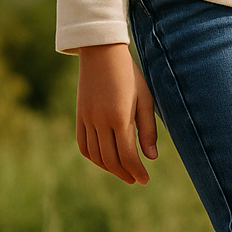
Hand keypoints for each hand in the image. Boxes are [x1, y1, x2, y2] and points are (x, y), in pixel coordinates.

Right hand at [76, 43, 156, 184]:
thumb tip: (151, 157)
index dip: (137, 171)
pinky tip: (104, 159)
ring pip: (95, 155)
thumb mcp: (145, 99)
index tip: (145, 179)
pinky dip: (93, 157)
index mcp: (119, 117)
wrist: (101, 52)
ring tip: (122, 171)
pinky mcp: (80, 116)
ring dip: (109, 168)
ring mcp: (87, 119)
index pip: (127, 155)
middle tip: (136, 179)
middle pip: (110, 159)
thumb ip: (147, 130)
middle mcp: (100, 121)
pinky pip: (83, 145)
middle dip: (124, 173)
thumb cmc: (129, 74)